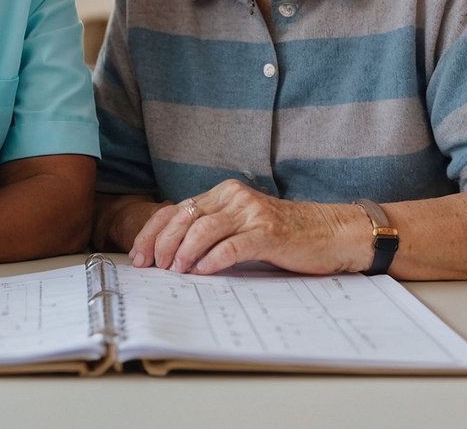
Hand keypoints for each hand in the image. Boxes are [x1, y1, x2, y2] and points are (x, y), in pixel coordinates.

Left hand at [129, 180, 360, 275]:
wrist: (328, 232)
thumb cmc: (282, 234)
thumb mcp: (241, 225)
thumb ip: (212, 230)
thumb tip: (170, 255)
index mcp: (223, 193)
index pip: (176, 209)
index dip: (152, 232)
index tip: (139, 256)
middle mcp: (234, 197)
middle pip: (184, 217)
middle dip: (161, 244)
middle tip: (151, 267)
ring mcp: (252, 213)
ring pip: (204, 229)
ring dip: (184, 253)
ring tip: (175, 271)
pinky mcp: (268, 233)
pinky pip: (233, 246)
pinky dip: (213, 260)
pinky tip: (202, 272)